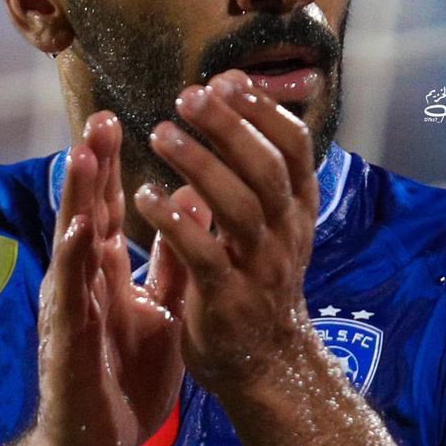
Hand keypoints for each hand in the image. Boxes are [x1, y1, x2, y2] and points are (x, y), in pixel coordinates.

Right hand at [32, 112, 207, 445]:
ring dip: (76, 200)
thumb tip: (191, 206)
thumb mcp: (161, 309)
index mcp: (104, 273)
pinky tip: (81, 232)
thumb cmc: (124, 376)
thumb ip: (172, 261)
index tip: (118, 119)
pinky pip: (72, 296)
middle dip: (92, 167)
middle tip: (98, 118)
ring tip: (83, 155)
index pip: (109, 209)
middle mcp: (81, 281)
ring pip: (70, 244)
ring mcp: (70, 308)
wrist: (94, 443)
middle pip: (86, 213)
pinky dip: (74, 261)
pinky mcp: (66, 340)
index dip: (114, 166)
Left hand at [133, 70, 322, 393]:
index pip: (296, 149)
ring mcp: (260, 269)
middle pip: (265, 169)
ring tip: (160, 135)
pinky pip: (203, 255)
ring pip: (237, 207)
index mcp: (298, 212)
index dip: (264, 111)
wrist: (267, 364)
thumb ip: (253, 164)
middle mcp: (286, 235)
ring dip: (198, 165)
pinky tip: (147, 197)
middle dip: (228, 127)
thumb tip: (230, 91)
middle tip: (187, 97)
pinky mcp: (227, 301)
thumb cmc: (259, 281)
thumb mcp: (274, 223)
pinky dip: (174, 222)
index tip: (226, 81)